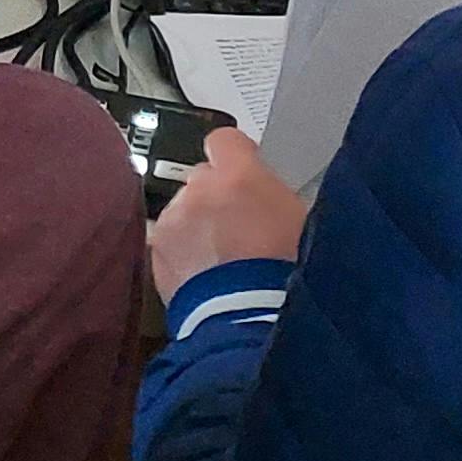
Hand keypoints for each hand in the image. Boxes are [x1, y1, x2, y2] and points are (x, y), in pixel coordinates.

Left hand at [149, 128, 311, 302]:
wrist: (251, 320)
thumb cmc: (287, 276)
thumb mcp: (304, 224)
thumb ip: (276, 196)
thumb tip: (272, 195)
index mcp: (240, 176)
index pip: (226, 140)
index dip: (234, 156)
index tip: (241, 169)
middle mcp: (200, 189)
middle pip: (203, 179)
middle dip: (217, 197)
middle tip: (240, 229)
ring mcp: (175, 218)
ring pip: (184, 210)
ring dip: (199, 227)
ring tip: (225, 260)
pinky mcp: (157, 248)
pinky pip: (170, 240)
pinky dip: (183, 251)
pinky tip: (208, 274)